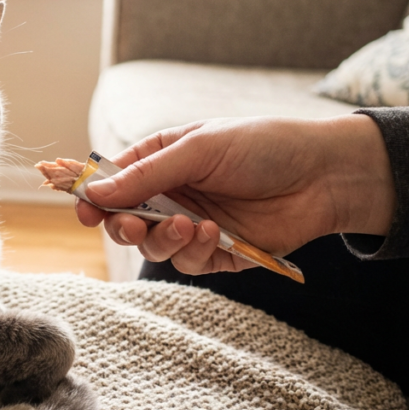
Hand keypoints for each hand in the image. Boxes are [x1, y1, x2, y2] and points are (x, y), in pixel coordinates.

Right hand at [76, 115, 394, 274]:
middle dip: (122, 226)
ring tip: (190, 225)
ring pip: (153, 248)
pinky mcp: (217, 253)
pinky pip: (188, 263)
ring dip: (163, 241)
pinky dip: (195, 251)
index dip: (93, 197)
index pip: (112, 183)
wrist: (325, 174)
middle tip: (130, 225)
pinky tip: (215, 232)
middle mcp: (171, 195)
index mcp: (160, 161)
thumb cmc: (263, 145)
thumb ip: (144, 174)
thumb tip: (92, 192)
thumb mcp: (197, 149)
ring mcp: (192, 225)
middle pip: (124, 221)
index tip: (84, 209)